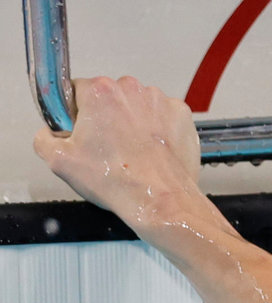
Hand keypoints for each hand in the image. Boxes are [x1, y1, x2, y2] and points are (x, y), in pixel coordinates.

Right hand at [34, 76, 201, 224]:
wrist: (161, 200)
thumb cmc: (118, 181)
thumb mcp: (59, 161)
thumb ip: (44, 137)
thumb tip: (50, 132)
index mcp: (99, 91)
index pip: (76, 91)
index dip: (75, 114)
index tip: (81, 132)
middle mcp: (132, 88)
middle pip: (109, 97)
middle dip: (106, 118)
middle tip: (108, 148)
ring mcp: (160, 101)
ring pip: (137, 107)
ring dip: (133, 123)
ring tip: (132, 153)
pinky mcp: (181, 115)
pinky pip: (162, 117)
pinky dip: (157, 130)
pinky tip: (152, 151)